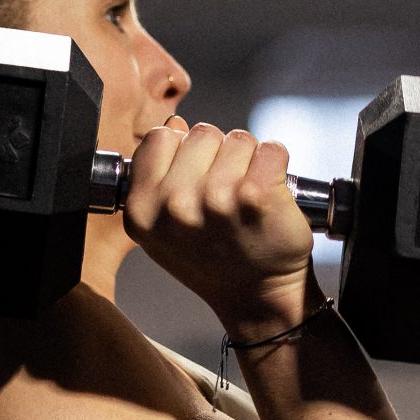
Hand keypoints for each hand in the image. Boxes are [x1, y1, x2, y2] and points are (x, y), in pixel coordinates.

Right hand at [120, 118, 315, 334]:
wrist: (257, 295)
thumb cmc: (213, 259)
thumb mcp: (164, 226)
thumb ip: (157, 174)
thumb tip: (174, 125)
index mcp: (142, 210)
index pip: (159, 137)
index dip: (182, 153)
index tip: (194, 179)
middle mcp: (175, 204)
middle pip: (202, 133)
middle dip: (218, 156)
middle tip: (224, 195)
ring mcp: (217, 198)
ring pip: (239, 139)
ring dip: (248, 162)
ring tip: (245, 199)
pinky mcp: (257, 194)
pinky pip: (272, 149)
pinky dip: (277, 165)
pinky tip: (269, 194)